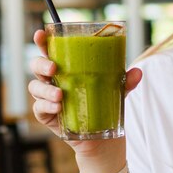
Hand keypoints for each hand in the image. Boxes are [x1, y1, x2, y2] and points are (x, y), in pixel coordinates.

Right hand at [28, 28, 142, 157]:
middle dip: (41, 64)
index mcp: (66, 67)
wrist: (103, 139)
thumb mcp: (118, 91)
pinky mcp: (47, 116)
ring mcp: (47, 98)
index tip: (41, 33)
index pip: (50, 50)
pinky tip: (57, 108)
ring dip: (44, 89)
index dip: (42, 40)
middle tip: (53, 68)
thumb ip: (125, 81)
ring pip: (35, 87)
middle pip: (37, 65)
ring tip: (59, 95)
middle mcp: (53, 80)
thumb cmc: (105, 106)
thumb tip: (137, 72)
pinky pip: (39, 108)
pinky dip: (46, 106)